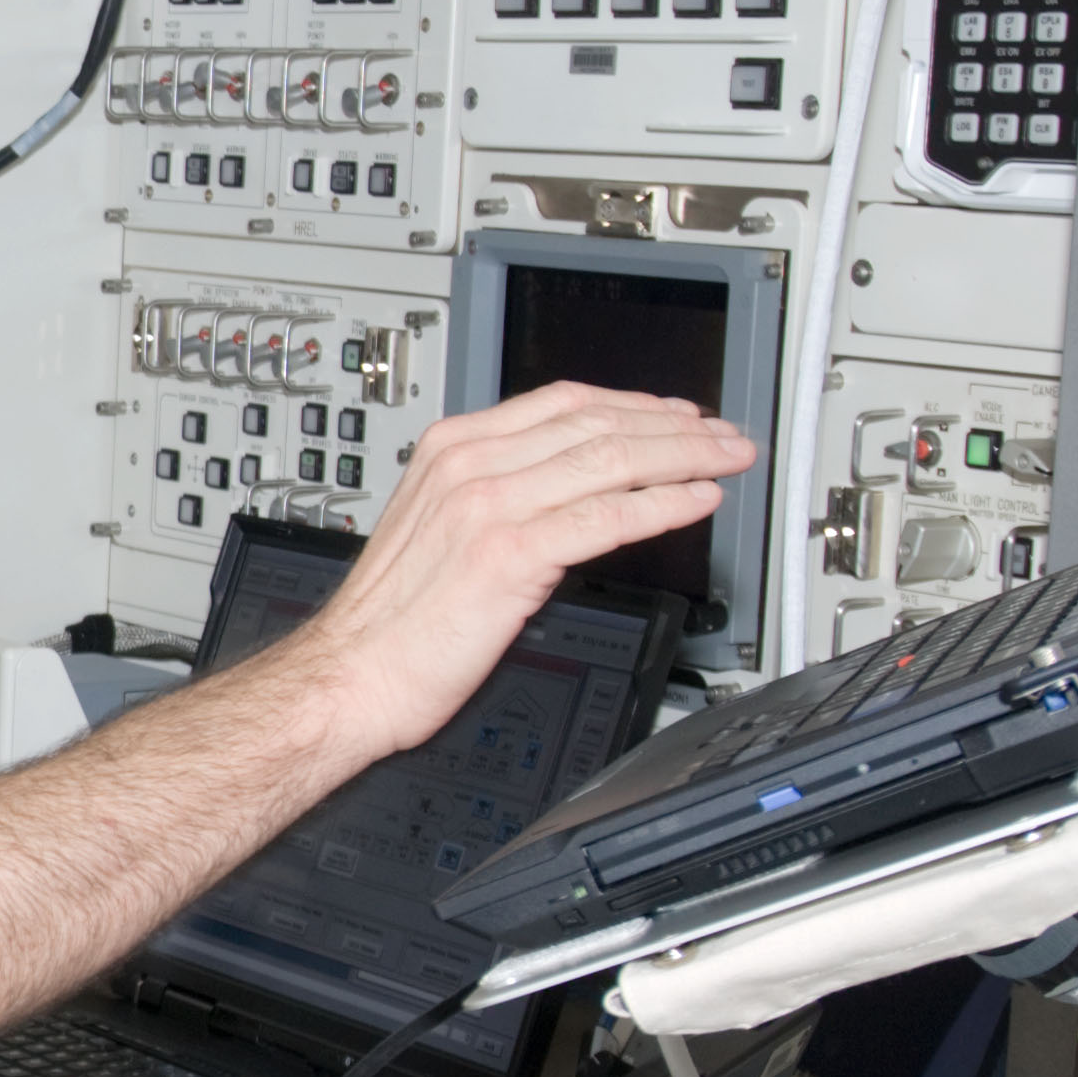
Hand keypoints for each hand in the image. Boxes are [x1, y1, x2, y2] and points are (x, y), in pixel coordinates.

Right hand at [266, 383, 757, 760]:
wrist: (351, 674)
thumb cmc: (388, 621)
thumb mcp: (436, 527)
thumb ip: (493, 496)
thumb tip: (565, 491)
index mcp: (447, 451)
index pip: (561, 403)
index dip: (633, 404)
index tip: (675, 416)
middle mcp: (468, 467)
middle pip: (596, 424)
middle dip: (674, 427)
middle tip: (723, 438)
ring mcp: (488, 506)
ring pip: (612, 462)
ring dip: (685, 458)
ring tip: (726, 463)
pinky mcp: (511, 554)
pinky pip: (609, 517)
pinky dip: (663, 505)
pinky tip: (696, 502)